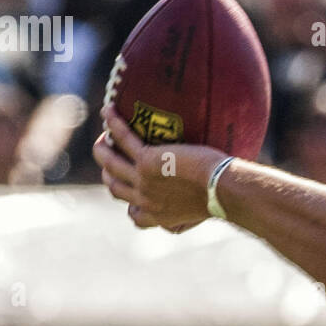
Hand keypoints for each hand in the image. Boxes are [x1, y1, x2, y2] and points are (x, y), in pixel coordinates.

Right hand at [93, 104, 224, 231]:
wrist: (223, 189)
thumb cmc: (222, 197)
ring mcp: (144, 182)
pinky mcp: (147, 161)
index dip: (131, 205)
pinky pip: (123, 138)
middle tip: (113, 157)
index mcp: (161, 217)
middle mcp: (147, 202)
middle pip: (115, 188)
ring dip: (102, 148)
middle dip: (109, 173)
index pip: (136, 217)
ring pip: (110, 164)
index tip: (134, 194)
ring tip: (104, 136)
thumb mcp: (202, 211)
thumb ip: (192, 212)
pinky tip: (109, 109)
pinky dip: (114, 123)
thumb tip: (201, 207)